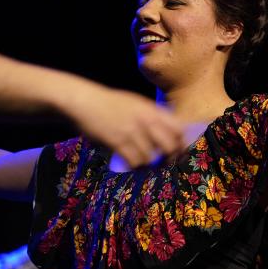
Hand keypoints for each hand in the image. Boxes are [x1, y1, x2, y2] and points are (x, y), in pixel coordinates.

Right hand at [63, 86, 184, 168]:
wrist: (85, 101)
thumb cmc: (110, 103)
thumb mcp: (136, 103)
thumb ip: (152, 115)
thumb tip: (169, 130)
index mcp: (152, 110)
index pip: (179, 128)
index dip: (182, 143)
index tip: (180, 151)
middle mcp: (145, 120)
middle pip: (170, 146)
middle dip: (169, 158)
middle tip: (164, 163)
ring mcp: (132, 132)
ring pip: (151, 157)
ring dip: (149, 164)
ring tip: (143, 163)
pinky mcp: (118, 142)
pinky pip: (134, 161)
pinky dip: (135, 166)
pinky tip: (131, 163)